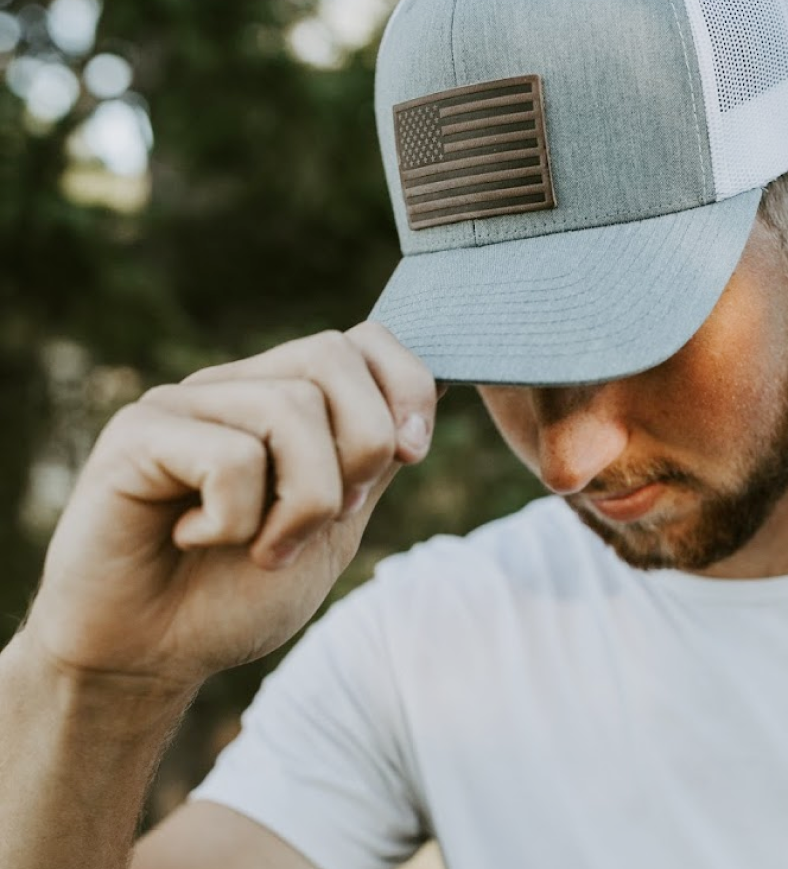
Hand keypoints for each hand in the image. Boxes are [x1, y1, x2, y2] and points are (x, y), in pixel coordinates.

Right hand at [21, 323, 435, 695]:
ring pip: (292, 407)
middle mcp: (236, 386)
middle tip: (334, 517)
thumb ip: (374, 457)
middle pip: (333, 355)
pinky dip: (234, 520)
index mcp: (284, 397)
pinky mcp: (136, 433)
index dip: (407, 385)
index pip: (363, 340)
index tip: (414, 453)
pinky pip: (229, 456)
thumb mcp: (333, 522)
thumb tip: (441, 384)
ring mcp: (185, 402)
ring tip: (264, 548)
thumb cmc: (235, 594)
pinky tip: (193, 539)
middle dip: (363, 444)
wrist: (145, 658)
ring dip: (304, 502)